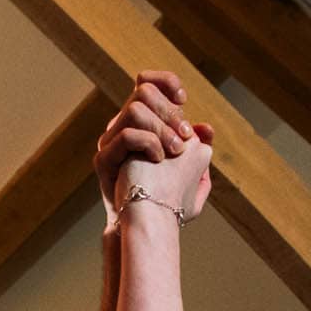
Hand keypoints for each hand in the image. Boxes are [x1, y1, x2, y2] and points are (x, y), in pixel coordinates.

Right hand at [94, 71, 202, 225]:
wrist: (148, 228)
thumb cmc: (170, 204)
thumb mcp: (194, 175)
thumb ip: (200, 151)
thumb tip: (206, 129)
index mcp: (145, 125)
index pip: (148, 82)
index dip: (167, 82)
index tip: (183, 100)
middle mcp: (125, 128)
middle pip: (143, 91)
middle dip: (169, 112)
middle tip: (184, 137)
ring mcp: (112, 143)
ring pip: (135, 109)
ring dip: (161, 128)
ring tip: (173, 152)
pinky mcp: (104, 159)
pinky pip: (128, 135)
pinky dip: (149, 144)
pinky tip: (159, 160)